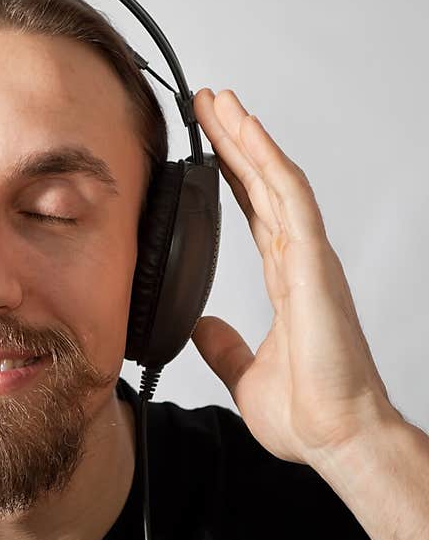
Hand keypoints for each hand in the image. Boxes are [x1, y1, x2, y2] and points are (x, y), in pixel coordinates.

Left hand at [189, 88, 397, 464]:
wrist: (338, 438)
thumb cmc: (309, 411)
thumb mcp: (244, 372)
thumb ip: (225, 345)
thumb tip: (202, 326)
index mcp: (286, 280)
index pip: (253, 211)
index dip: (231, 174)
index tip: (206, 144)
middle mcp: (299, 260)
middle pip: (263, 185)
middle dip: (235, 141)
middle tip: (208, 103)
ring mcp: (310, 258)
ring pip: (277, 181)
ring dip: (249, 137)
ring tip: (221, 101)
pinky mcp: (316, 265)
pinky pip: (292, 201)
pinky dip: (270, 163)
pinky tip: (248, 132)